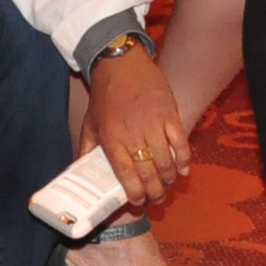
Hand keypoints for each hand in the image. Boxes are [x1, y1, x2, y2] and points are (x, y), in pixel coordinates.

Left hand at [76, 45, 188, 207]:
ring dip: (168, 179)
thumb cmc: (104, 96)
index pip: (125, 175)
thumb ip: (86, 149)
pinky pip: (181, 144)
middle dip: (154, 192)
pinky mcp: (170, 115)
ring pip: (166, 162)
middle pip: (148, 173)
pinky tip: (183, 170)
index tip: (138, 202)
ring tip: (167, 185)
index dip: (134, 193)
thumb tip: (81, 172)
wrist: (120, 63)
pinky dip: (184, 160)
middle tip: (156, 198)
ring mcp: (153, 125)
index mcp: (111, 139)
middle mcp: (133, 135)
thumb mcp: (89, 123)